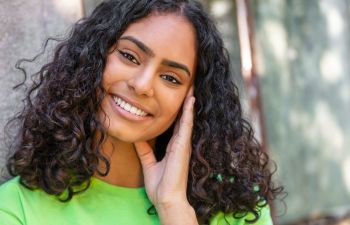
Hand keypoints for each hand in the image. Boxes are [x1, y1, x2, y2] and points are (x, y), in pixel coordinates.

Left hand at [134, 86, 194, 208]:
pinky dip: (189, 113)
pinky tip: (191, 101)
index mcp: (173, 146)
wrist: (166, 198)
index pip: (176, 124)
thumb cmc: (160, 185)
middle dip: (186, 103)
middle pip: (184, 119)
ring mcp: (183, 144)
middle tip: (189, 87)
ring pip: (187, 119)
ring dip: (189, 103)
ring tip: (191, 88)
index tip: (178, 98)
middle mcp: (180, 143)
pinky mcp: (183, 146)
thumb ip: (145, 150)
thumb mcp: (149, 163)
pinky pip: (187, 126)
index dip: (178, 112)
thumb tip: (138, 139)